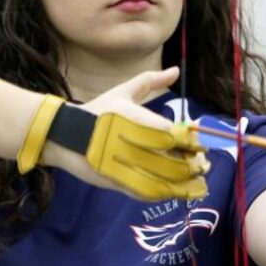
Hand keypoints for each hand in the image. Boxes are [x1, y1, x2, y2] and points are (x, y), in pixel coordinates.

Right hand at [44, 66, 209, 199]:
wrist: (64, 135)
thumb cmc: (98, 111)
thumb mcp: (123, 91)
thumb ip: (151, 81)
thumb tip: (176, 71)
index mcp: (141, 121)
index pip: (178, 136)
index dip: (192, 144)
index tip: (197, 146)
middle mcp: (137, 145)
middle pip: (177, 161)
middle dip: (194, 165)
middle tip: (201, 166)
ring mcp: (128, 167)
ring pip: (167, 181)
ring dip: (186, 184)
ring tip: (196, 183)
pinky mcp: (120, 184)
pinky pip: (150, 193)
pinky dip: (166, 194)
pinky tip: (175, 192)